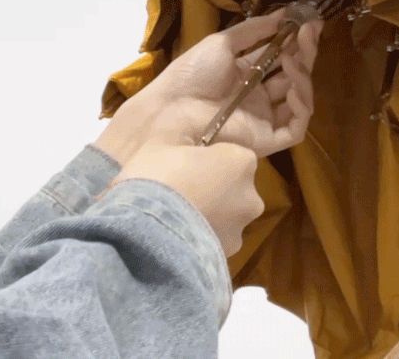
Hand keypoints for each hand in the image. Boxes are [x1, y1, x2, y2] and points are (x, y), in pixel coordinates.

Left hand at [94, 9, 322, 164]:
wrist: (172, 110)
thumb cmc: (192, 74)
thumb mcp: (221, 43)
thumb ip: (254, 29)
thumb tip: (284, 13)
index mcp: (247, 75)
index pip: (281, 58)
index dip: (297, 41)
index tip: (310, 23)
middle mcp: (259, 97)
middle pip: (293, 77)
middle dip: (304, 54)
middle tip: (309, 34)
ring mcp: (264, 119)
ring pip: (299, 101)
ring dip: (303, 77)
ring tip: (292, 60)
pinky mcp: (267, 140)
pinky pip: (295, 128)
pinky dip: (301, 108)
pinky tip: (293, 90)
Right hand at [112, 140, 263, 256]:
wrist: (146, 231)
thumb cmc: (157, 176)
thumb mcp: (161, 143)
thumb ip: (181, 141)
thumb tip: (183, 143)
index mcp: (242, 161)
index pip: (233, 156)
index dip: (209, 159)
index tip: (187, 165)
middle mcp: (251, 196)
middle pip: (234, 188)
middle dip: (214, 189)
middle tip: (180, 192)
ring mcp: (241, 229)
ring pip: (226, 218)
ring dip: (208, 217)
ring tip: (174, 220)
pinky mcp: (227, 256)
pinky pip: (214, 241)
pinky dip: (200, 240)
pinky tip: (176, 238)